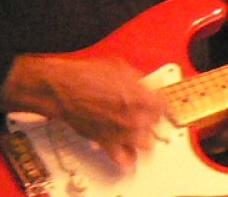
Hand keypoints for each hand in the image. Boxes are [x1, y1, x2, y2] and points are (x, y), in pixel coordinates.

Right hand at [1, 52, 169, 169]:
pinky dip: (128, 158)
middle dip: (153, 119)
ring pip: (145, 144)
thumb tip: (150, 87)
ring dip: (144, 137)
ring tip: (139, 132)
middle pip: (156, 125)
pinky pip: (124, 159)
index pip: (164, 107)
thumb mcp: (121, 69)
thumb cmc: (86, 76)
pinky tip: (129, 153)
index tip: (160, 105)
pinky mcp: (106, 143)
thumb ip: (140, 82)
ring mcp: (120, 132)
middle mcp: (133, 117)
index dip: (162, 104)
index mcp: (140, 96)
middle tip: (147, 115)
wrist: (63, 89)